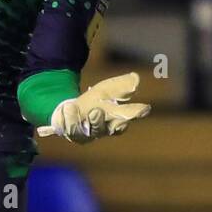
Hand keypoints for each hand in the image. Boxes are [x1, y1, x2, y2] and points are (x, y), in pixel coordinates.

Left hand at [36, 72, 150, 142]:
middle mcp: (101, 130)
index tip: (144, 108)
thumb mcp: (106, 90)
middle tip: (97, 111)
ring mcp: (85, 134)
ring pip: (85, 131)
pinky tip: (68, 107)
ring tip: (80, 108)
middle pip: (104, 128)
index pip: (128, 118)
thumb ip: (121, 86)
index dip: (136, 113)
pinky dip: (67, 118)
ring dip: (84, 121)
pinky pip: (68, 128)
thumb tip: (135, 77)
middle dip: (100, 121)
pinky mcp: (71, 134)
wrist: (71, 108)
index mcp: (116, 120)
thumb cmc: (94, 100)